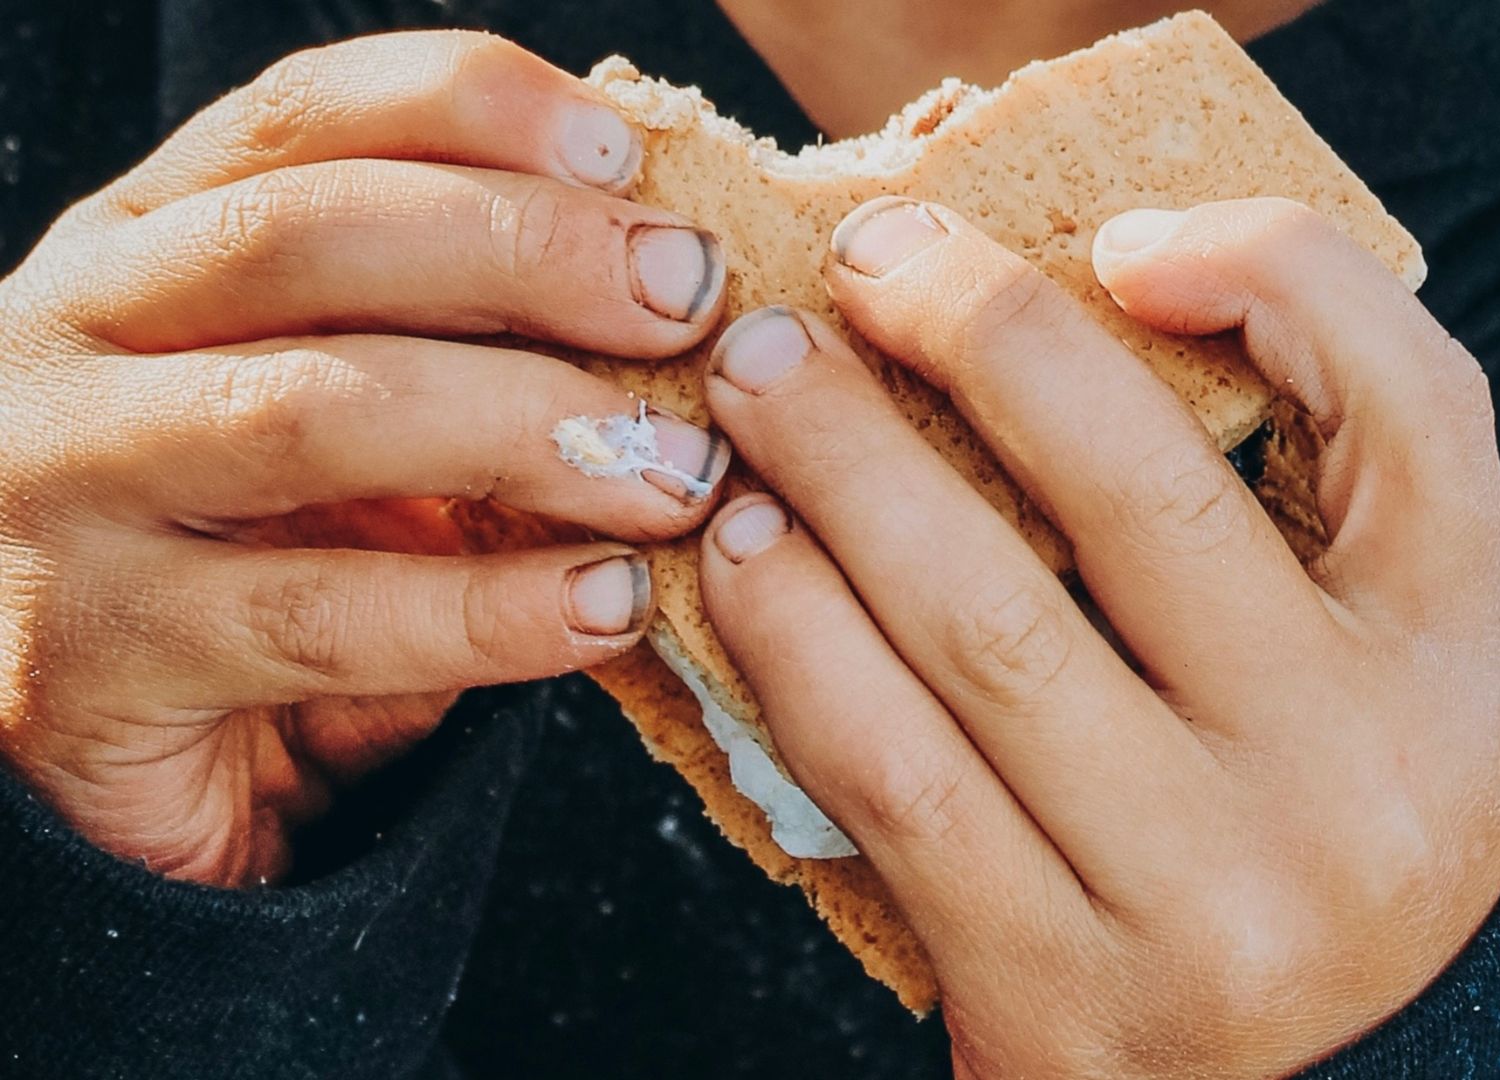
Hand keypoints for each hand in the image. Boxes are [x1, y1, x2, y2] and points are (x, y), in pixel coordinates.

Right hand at [0, 33, 730, 885]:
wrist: (87, 749)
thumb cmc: (249, 553)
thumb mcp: (332, 408)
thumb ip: (441, 336)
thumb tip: (662, 285)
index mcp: (145, 244)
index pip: (305, 119)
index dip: (474, 109)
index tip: (624, 152)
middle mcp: (75, 337)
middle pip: (307, 238)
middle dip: (527, 254)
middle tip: (685, 305)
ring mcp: (64, 494)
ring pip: (313, 414)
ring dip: (530, 431)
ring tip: (675, 475)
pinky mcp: (85, 661)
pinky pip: (325, 619)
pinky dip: (494, 612)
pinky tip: (609, 605)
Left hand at [694, 197, 1499, 1075]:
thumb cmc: (1318, 831)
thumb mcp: (1380, 668)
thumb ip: (1310, 495)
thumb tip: (1125, 288)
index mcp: (1451, 664)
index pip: (1412, 404)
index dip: (1264, 270)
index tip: (1112, 242)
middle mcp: (1354, 776)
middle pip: (1144, 493)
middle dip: (970, 339)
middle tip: (860, 273)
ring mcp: (1206, 898)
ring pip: (986, 627)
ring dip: (838, 476)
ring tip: (761, 400)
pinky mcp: (1060, 997)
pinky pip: (890, 774)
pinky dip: (793, 640)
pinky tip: (743, 563)